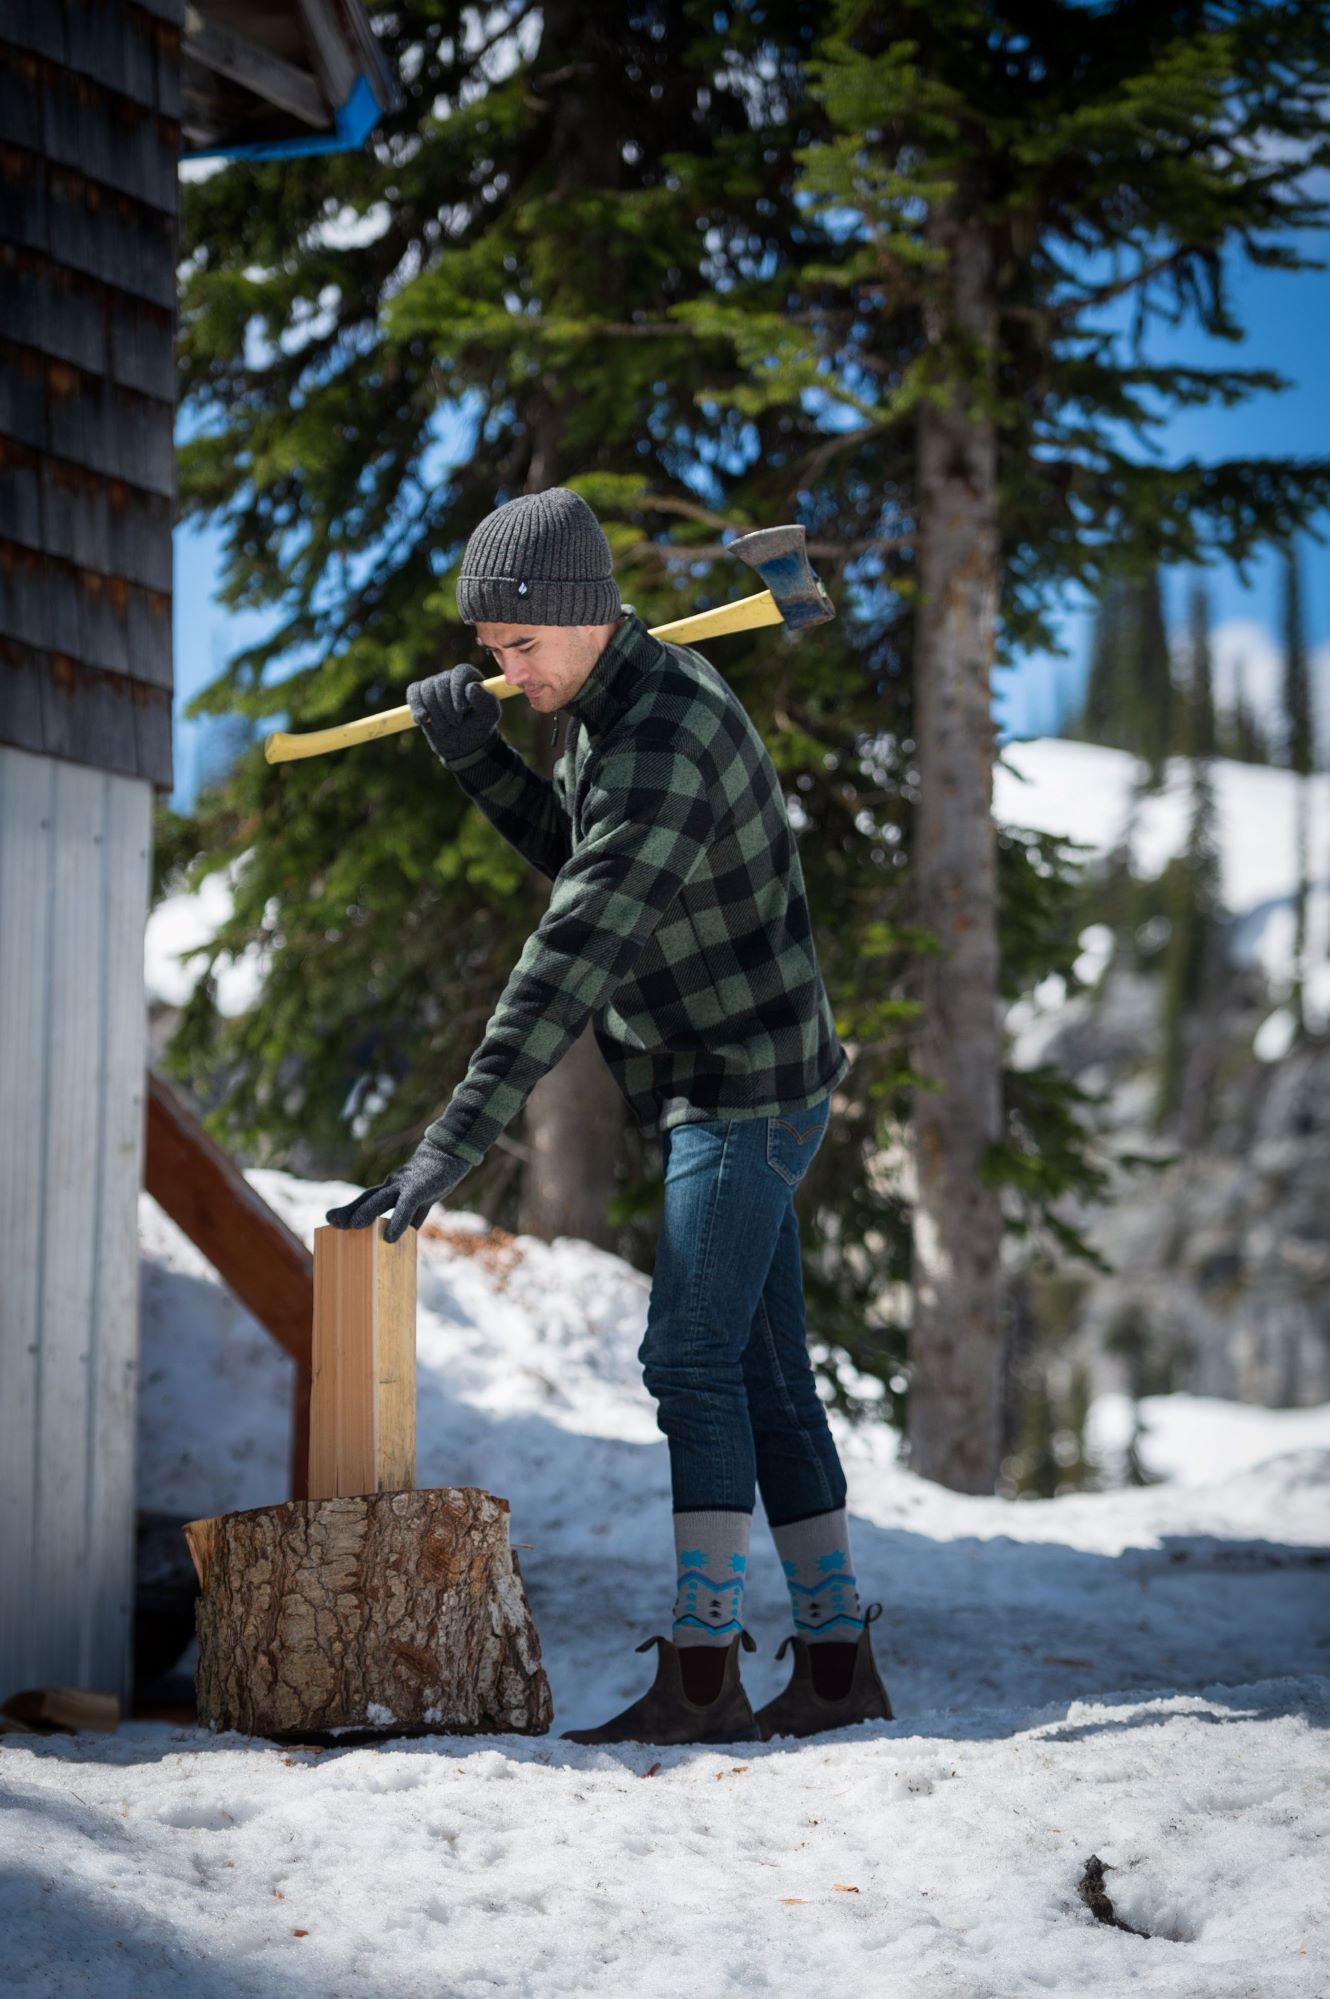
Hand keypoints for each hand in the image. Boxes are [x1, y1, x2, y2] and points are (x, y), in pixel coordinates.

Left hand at [324, 1139, 469, 1243]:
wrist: (452, 1152)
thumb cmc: (435, 1176)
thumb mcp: (422, 1198)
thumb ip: (413, 1214)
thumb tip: (407, 1235)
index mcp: (392, 1188)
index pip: (366, 1199)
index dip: (349, 1209)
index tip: (330, 1219)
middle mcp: (393, 1185)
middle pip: (366, 1198)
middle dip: (349, 1210)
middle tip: (330, 1221)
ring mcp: (405, 1185)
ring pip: (381, 1199)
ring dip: (366, 1212)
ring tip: (352, 1226)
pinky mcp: (419, 1188)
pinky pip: (406, 1207)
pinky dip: (397, 1222)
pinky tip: (390, 1238)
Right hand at [406, 662, 500, 763]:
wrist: (463, 744)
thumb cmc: (479, 725)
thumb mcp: (490, 715)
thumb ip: (485, 700)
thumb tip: (472, 687)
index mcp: (469, 676)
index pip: (460, 673)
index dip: (458, 689)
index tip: (461, 709)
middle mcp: (449, 677)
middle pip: (440, 683)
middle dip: (446, 708)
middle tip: (456, 723)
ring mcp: (432, 685)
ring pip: (426, 691)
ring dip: (435, 714)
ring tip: (445, 727)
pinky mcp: (419, 695)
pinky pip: (413, 694)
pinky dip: (417, 708)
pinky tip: (423, 720)